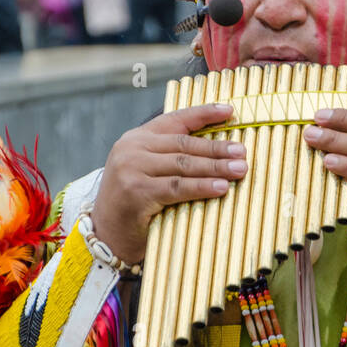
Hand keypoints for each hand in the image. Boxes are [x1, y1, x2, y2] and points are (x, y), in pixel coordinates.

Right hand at [90, 102, 246, 264]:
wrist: (104, 234)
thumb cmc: (133, 203)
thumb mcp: (147, 171)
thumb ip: (170, 157)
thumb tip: (218, 152)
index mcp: (137, 138)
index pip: (175, 119)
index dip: (203, 113)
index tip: (229, 111)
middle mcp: (132, 148)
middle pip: (184, 144)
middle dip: (216, 148)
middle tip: (242, 152)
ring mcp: (131, 169)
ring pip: (183, 164)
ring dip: (215, 167)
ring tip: (239, 169)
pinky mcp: (136, 192)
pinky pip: (177, 187)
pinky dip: (202, 187)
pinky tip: (221, 187)